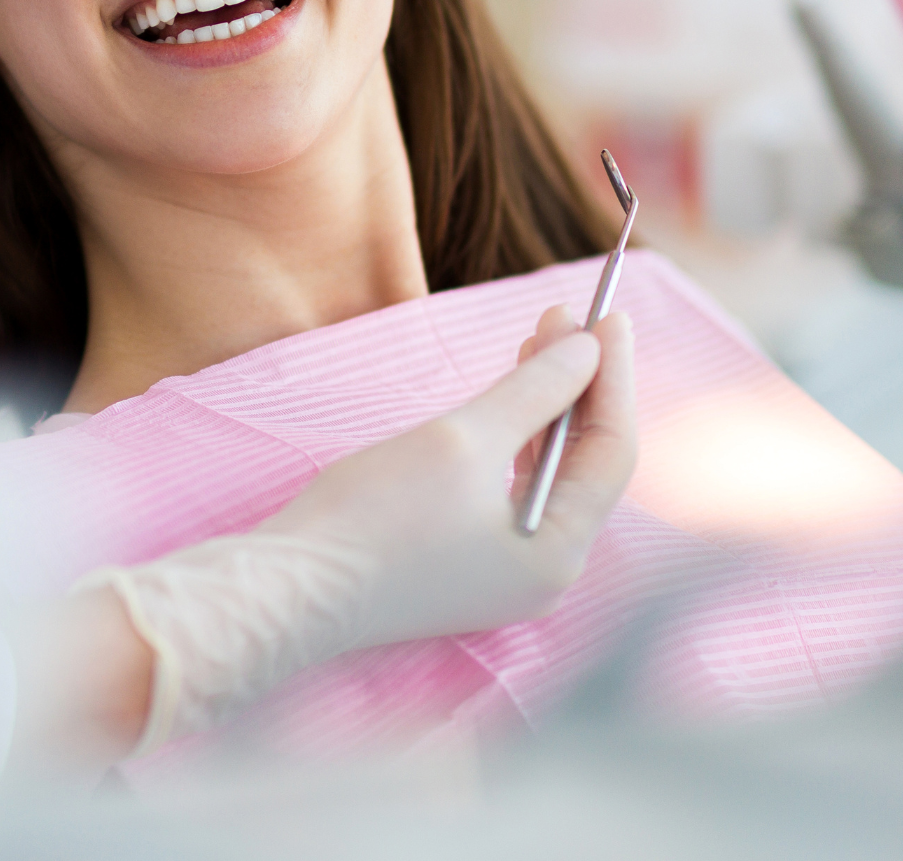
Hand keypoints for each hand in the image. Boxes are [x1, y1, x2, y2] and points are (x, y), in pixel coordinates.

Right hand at [265, 302, 636, 646]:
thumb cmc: (377, 516)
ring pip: (546, 474)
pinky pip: (512, 491)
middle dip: (576, 386)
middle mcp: (545, 572)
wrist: (291, 588)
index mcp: (558, 554)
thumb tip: (588, 349)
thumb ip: (534, 391)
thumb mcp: (463, 439)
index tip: (609, 315)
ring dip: (544, 406)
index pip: (610, 452)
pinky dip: (515, 440)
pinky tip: (507, 397)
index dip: (611, 376)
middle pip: (583, 464)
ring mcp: (506, 573)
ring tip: (539, 339)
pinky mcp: (469, 564)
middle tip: (567, 316)